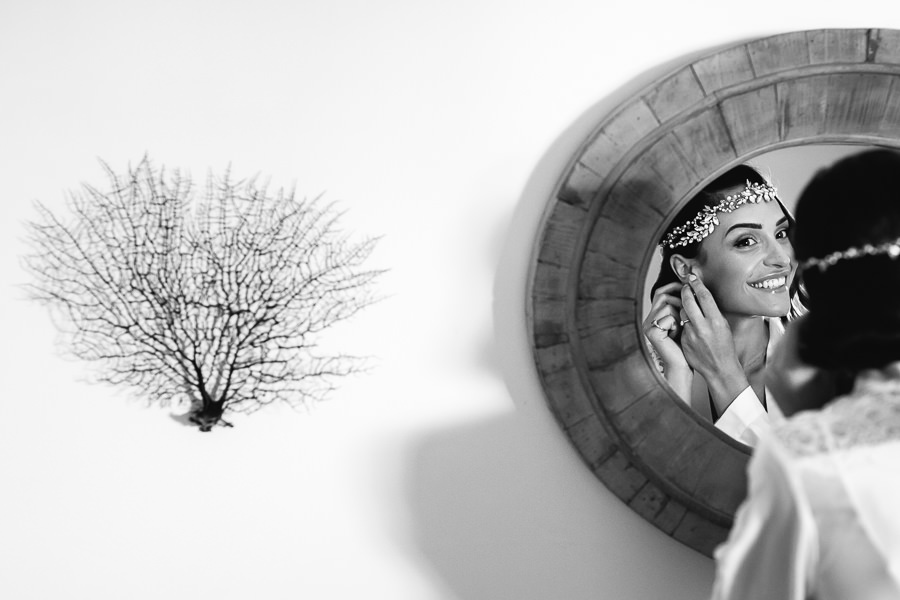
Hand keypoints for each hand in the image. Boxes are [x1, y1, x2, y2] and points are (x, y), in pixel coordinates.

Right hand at [643, 282, 690, 397]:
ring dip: (679, 314)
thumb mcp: (683, 322)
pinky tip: (676, 334)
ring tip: (681, 327)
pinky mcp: (651, 332)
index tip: (687, 286)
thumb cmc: (685, 347)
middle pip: (662, 295)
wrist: (681, 365)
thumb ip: (681, 308)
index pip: (661, 293)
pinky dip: (676, 324)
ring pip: (667, 305)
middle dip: (678, 299)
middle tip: (687, 311)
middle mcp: (648, 319)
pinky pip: (668, 317)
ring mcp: (648, 326)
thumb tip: (688, 288)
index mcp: (655, 316)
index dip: (674, 287)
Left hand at [680, 274, 749, 413]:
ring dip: (684, 307)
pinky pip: (681, 325)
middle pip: (688, 301)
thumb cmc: (725, 347)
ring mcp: (691, 334)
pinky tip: (688, 324)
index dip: (697, 284)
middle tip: (684, 286)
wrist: (719, 368)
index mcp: (716, 321)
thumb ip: (712, 311)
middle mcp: (703, 326)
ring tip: (688, 306)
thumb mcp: (724, 326)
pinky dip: (683, 322)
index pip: (704, 296)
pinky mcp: (684, 340)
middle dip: (685, 291)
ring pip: (682, 312)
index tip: (692, 277)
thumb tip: (702, 296)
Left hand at [766, 314, 836, 415]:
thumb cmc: (819, 404)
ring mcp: (769, 374)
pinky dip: (789, 351)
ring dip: (794, 339)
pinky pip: (777, 357)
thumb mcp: (827, 375)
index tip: (813, 315)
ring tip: (809, 335)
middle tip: (813, 322)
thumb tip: (821, 334)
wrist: (805, 426)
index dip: (805, 320)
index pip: (793, 331)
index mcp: (787, 366)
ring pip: (780, 346)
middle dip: (800, 329)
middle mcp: (774, 368)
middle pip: (785, 337)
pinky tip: (800, 352)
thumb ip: (822, 353)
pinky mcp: (769, 379)